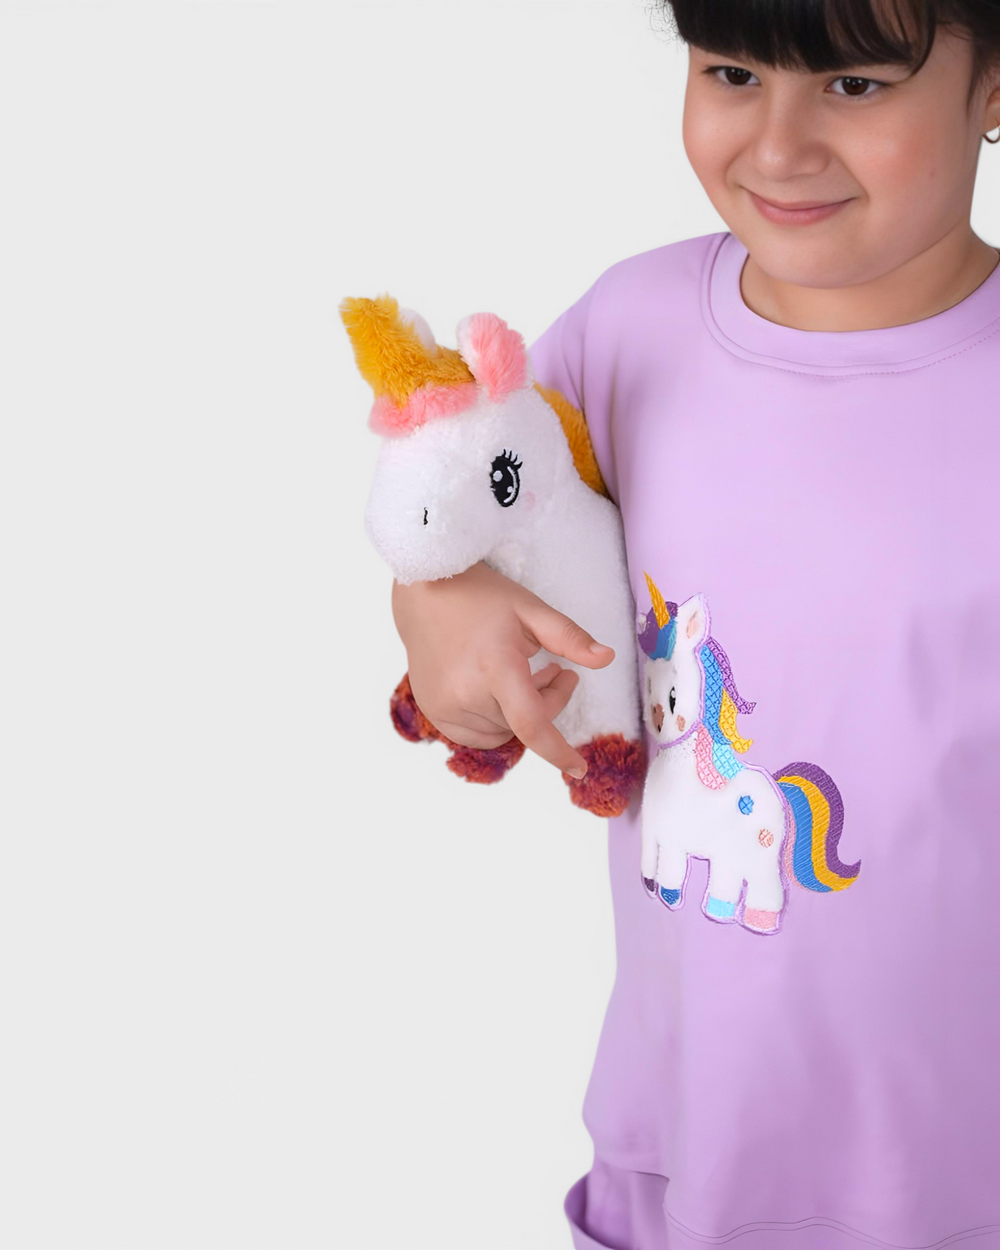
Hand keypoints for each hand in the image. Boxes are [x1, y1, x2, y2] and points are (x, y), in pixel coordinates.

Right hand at [391, 561, 614, 777]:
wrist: (425, 594)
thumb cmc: (482, 598)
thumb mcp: (531, 609)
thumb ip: (570, 637)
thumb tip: (608, 658)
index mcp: (494, 665)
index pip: (530, 723)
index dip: (557, 751)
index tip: (579, 769)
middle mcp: (465, 692)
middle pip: (522, 725)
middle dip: (547, 703)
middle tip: (556, 671)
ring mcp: (445, 706)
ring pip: (502, 732)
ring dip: (520, 714)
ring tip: (525, 676)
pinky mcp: (434, 711)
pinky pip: (477, 734)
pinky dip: (495, 721)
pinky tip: (497, 690)